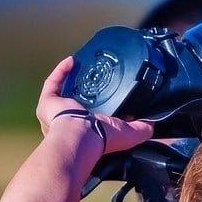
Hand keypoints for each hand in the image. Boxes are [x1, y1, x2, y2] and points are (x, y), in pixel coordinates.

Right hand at [35, 57, 152, 153]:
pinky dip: (61, 71)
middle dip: (86, 91)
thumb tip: (154, 123)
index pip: (97, 116)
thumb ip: (142, 128)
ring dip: (72, 79)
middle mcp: (71, 123)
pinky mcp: (48, 104)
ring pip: (63, 93)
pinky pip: (53, 83)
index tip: (113, 91)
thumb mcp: (129, 134)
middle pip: (78, 103)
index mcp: (90, 132)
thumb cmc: (101, 139)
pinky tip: (72, 61)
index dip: (104, 104)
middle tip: (97, 77)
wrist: (78, 137)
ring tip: (83, 66)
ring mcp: (57, 114)